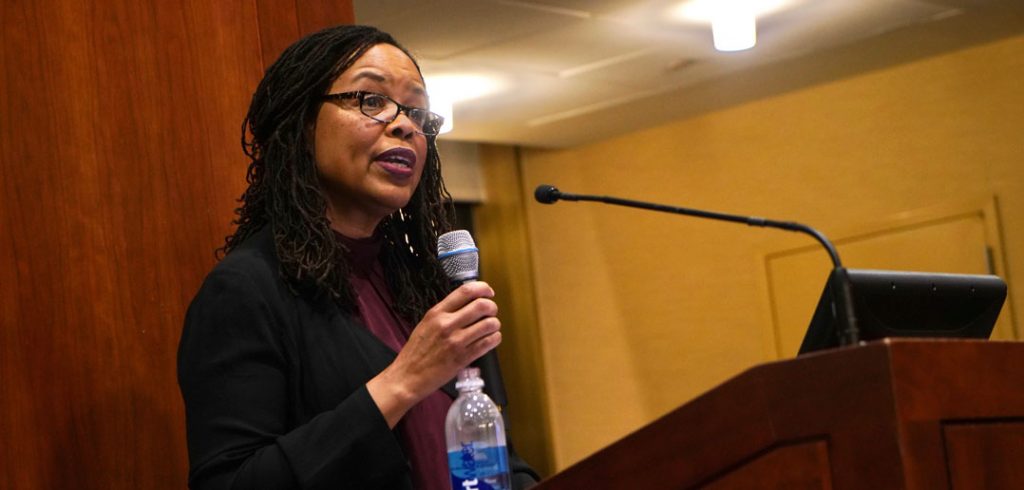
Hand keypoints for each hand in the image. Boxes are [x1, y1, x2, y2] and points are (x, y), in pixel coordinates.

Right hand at [367, 281, 500, 426]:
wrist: (407, 376)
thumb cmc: (416, 352)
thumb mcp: (426, 324)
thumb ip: (445, 313)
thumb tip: (467, 304)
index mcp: (436, 313)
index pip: (465, 291)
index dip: (483, 288)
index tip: (488, 292)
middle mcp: (447, 324)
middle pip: (481, 305)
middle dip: (492, 307)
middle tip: (491, 312)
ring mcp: (456, 341)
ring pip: (489, 324)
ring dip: (494, 324)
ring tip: (491, 327)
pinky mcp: (463, 358)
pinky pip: (488, 343)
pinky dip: (495, 339)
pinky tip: (491, 339)